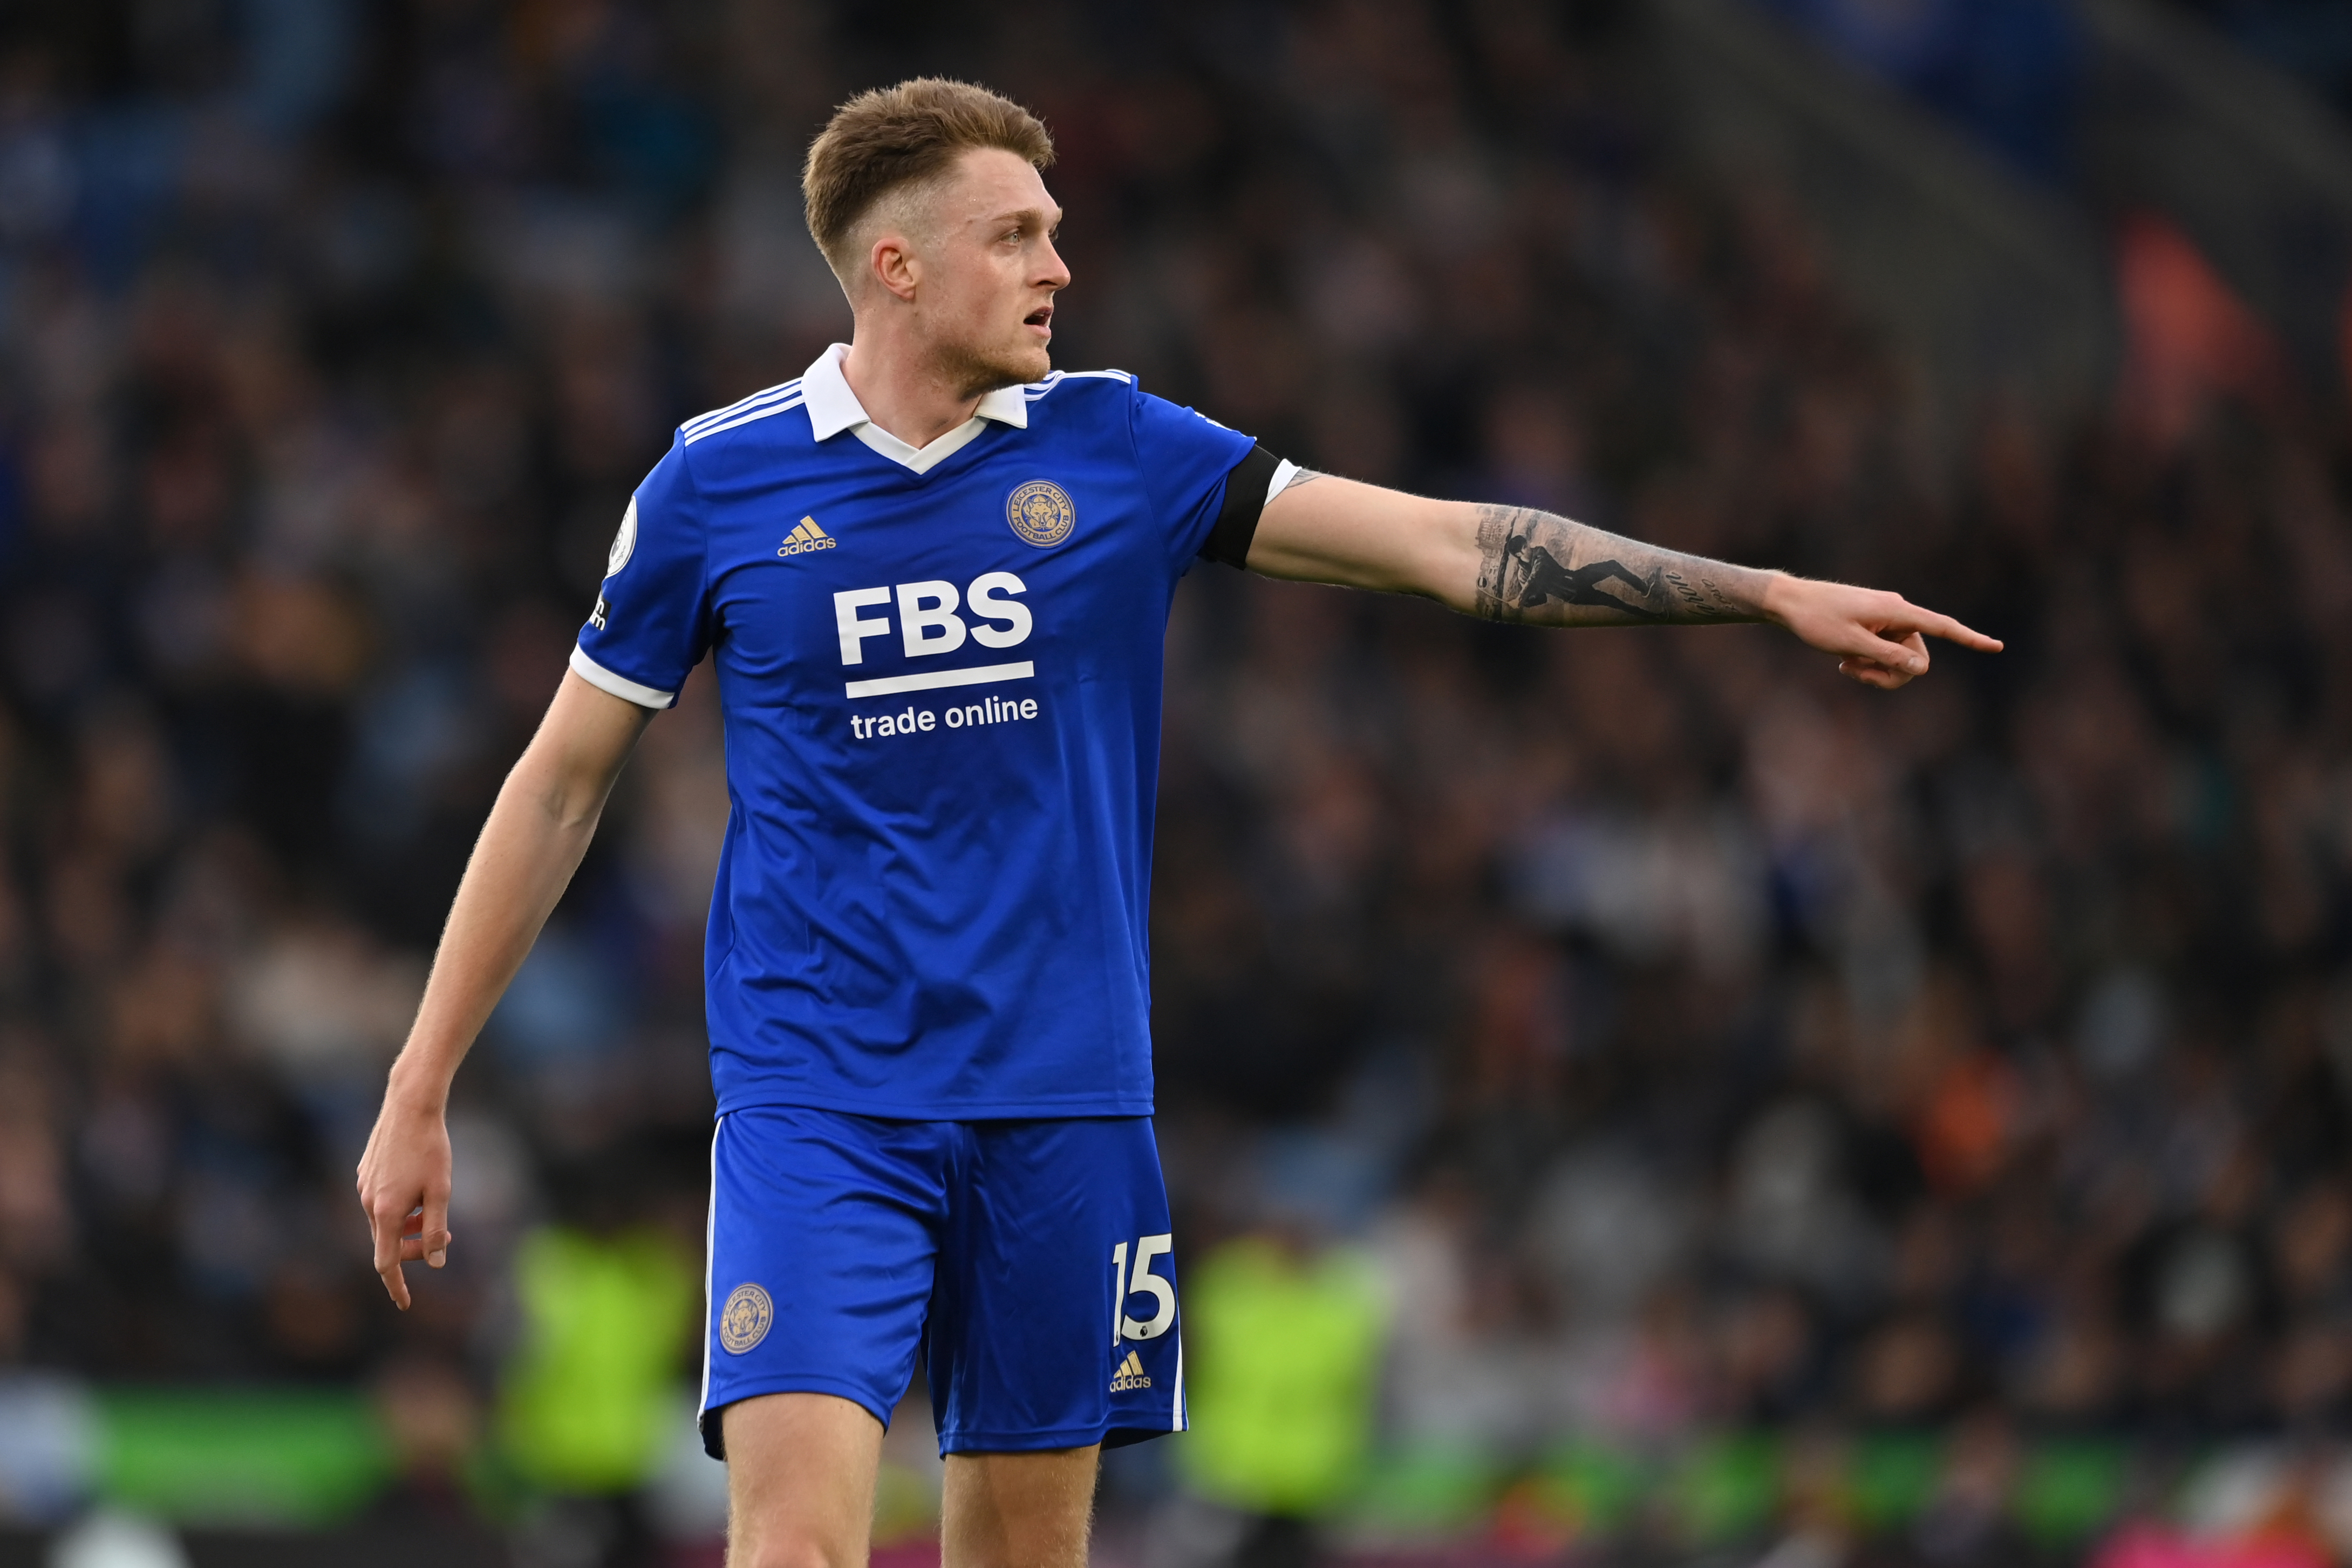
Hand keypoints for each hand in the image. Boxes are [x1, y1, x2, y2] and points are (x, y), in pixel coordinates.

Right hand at [355, 1086, 452, 1310]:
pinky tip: (418, 1188)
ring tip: (434, 1209)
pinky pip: (380, 1202)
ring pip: (385, 1221)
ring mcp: (363, 1186)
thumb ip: (436, 1228)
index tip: (406, 1303)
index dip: (397, 1286)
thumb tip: (437, 1262)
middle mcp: (367, 1202)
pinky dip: (400, 1208)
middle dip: (414, 1248)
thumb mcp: (441, 1191)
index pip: (386, 1263)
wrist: (411, 1105)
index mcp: (385, 1212)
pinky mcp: (365, 1172)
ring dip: (409, 1226)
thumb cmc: (431, 1147)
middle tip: (447, 1235)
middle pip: (387, 1243)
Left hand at [1761, 576, 2001, 688]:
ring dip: (1877, 670)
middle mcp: (1897, 613)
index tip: (1997, 647)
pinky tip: (1844, 661)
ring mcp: (1887, 620)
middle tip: (1855, 673)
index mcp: (1897, 612)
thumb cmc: (1817, 621)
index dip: (1970, 639)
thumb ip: (1888, 657)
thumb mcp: (1851, 644)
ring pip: (1899, 659)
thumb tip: (1922, 668)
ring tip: (1846, 666)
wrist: (1789, 603)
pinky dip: (1869, 662)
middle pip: (1917, 657)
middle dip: (1892, 673)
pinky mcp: (1875, 626)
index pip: (1942, 626)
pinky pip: (1885, 652)